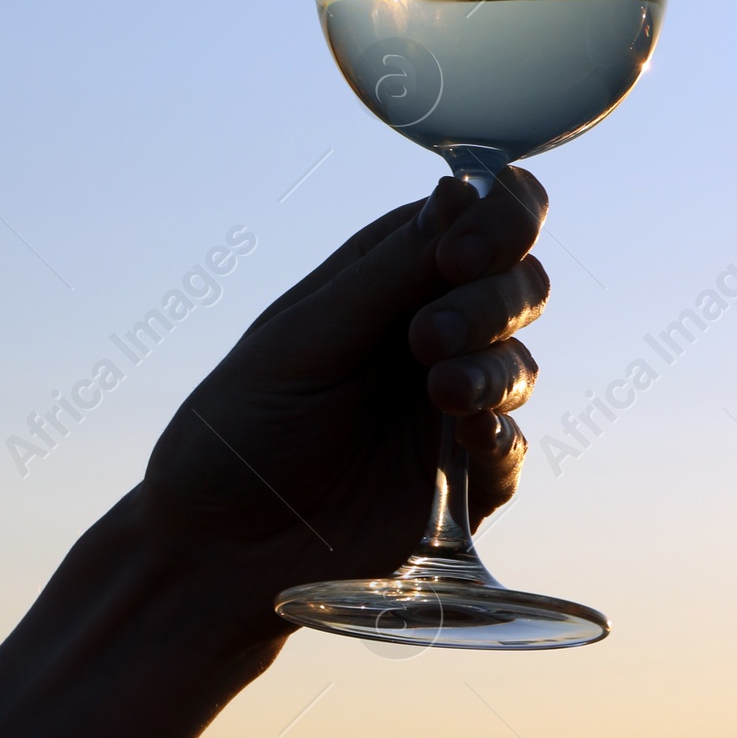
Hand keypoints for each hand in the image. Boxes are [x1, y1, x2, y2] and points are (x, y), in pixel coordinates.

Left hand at [139, 170, 547, 637]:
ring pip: (519, 362)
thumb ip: (390, 272)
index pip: (483, 217)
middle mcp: (435, 328)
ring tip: (439, 392)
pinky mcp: (467, 481)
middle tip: (427, 337)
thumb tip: (464, 187)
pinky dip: (499, 435)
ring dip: (491, 368)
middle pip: (519, 284)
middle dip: (492, 301)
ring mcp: (455, 404)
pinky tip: (469, 436)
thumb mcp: (304, 338)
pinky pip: (510, 448)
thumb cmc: (241, 428)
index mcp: (391, 274)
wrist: (217, 550)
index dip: (499, 220)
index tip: (462, 255)